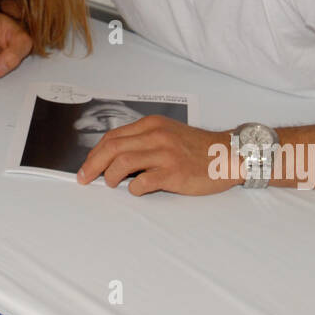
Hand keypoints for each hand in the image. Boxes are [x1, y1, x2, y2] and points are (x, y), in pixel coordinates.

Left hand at [76, 116, 241, 195]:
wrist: (229, 154)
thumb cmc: (198, 148)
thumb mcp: (168, 134)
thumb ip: (144, 141)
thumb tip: (114, 158)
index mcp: (151, 125)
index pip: (113, 137)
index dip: (95, 153)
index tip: (86, 167)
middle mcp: (156, 136)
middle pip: (112, 148)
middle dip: (93, 164)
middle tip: (85, 179)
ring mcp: (165, 154)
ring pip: (123, 162)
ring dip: (110, 176)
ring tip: (111, 184)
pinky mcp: (174, 172)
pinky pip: (143, 181)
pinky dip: (133, 188)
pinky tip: (136, 190)